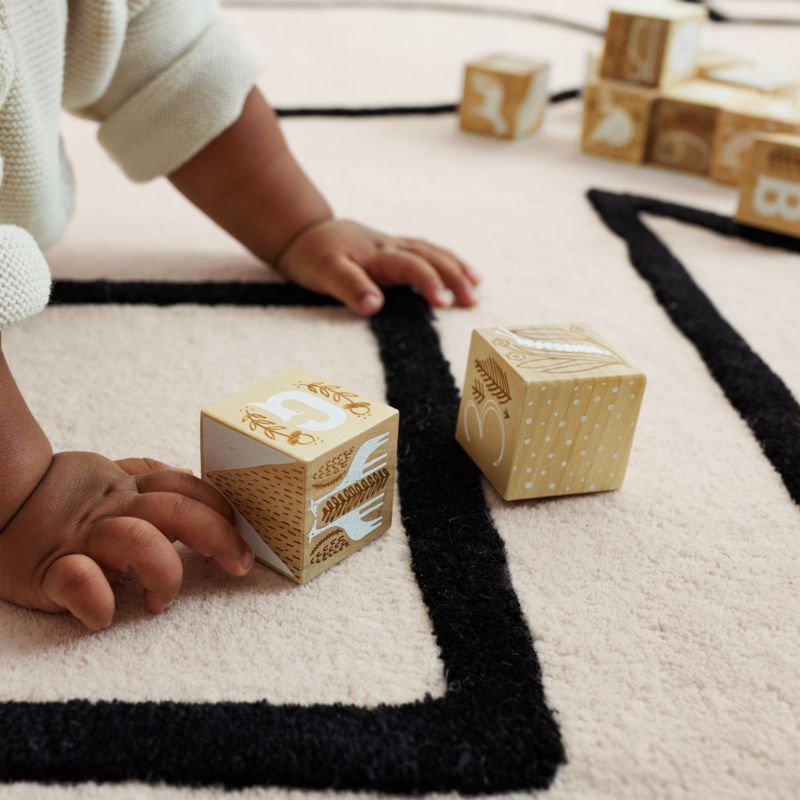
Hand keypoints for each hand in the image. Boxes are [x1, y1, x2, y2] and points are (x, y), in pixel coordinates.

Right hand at [0, 452, 252, 630]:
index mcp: (129, 488)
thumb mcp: (108, 476)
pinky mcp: (48, 569)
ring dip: (164, 571)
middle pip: (177, 510)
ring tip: (161, 601)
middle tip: (239, 565)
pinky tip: (105, 616)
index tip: (244, 536)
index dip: (222, 508)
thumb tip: (192, 479)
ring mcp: (82, 537)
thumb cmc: (59, 495)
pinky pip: (79, 582)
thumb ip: (148, 477)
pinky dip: (99, 602)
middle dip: (218, 536)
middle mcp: (113, 509)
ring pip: (138, 541)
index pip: (188, 488)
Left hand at [278, 219, 480, 315]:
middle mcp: (390, 247)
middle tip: (471, 301)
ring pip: (431, 251)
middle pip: (430, 257)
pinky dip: (444, 260)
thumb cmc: (313, 257)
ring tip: (476, 285)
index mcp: (378, 255)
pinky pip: (425, 250)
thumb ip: (350, 287)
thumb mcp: (324, 273)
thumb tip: (375, 306)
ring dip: (455, 267)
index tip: (444, 304)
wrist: (302, 232)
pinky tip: (457, 270)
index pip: (411, 267)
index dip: (429, 283)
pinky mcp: (392, 248)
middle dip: (453, 277)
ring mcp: (393, 245)